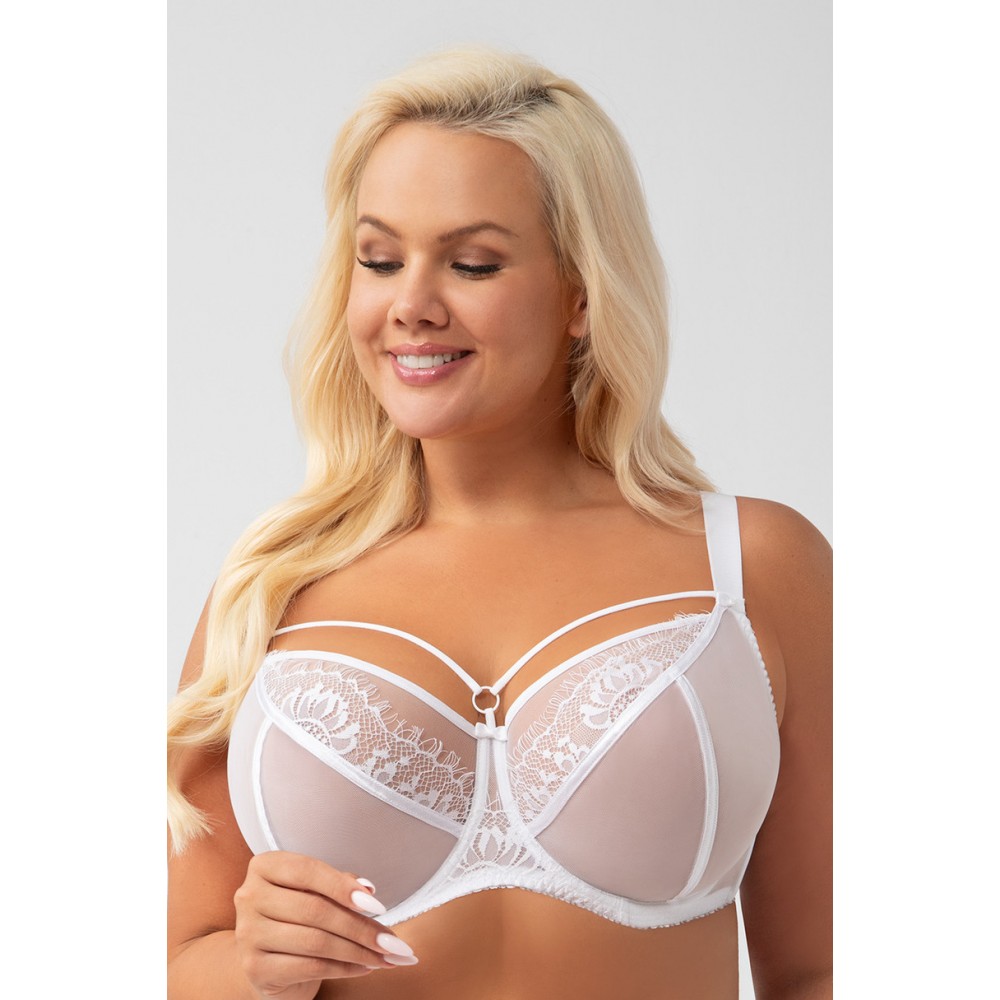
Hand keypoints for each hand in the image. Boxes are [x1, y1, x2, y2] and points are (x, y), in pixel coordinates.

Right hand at [234, 852, 417, 999]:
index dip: (345, 887)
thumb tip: (368, 890)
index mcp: (265, 866)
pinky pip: (309, 966)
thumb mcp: (316, 892)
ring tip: (387, 956)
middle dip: (361, 927)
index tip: (379, 906)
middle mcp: (250, 896)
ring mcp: (248, 934)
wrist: (269, 961)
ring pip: (316, 941)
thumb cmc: (298, 917)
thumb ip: (339, 884)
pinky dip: (344, 968)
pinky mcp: (255, 968)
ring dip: (359, 951)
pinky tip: (365, 967)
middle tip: (394, 942)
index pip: (308, 871)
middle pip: (315, 910)